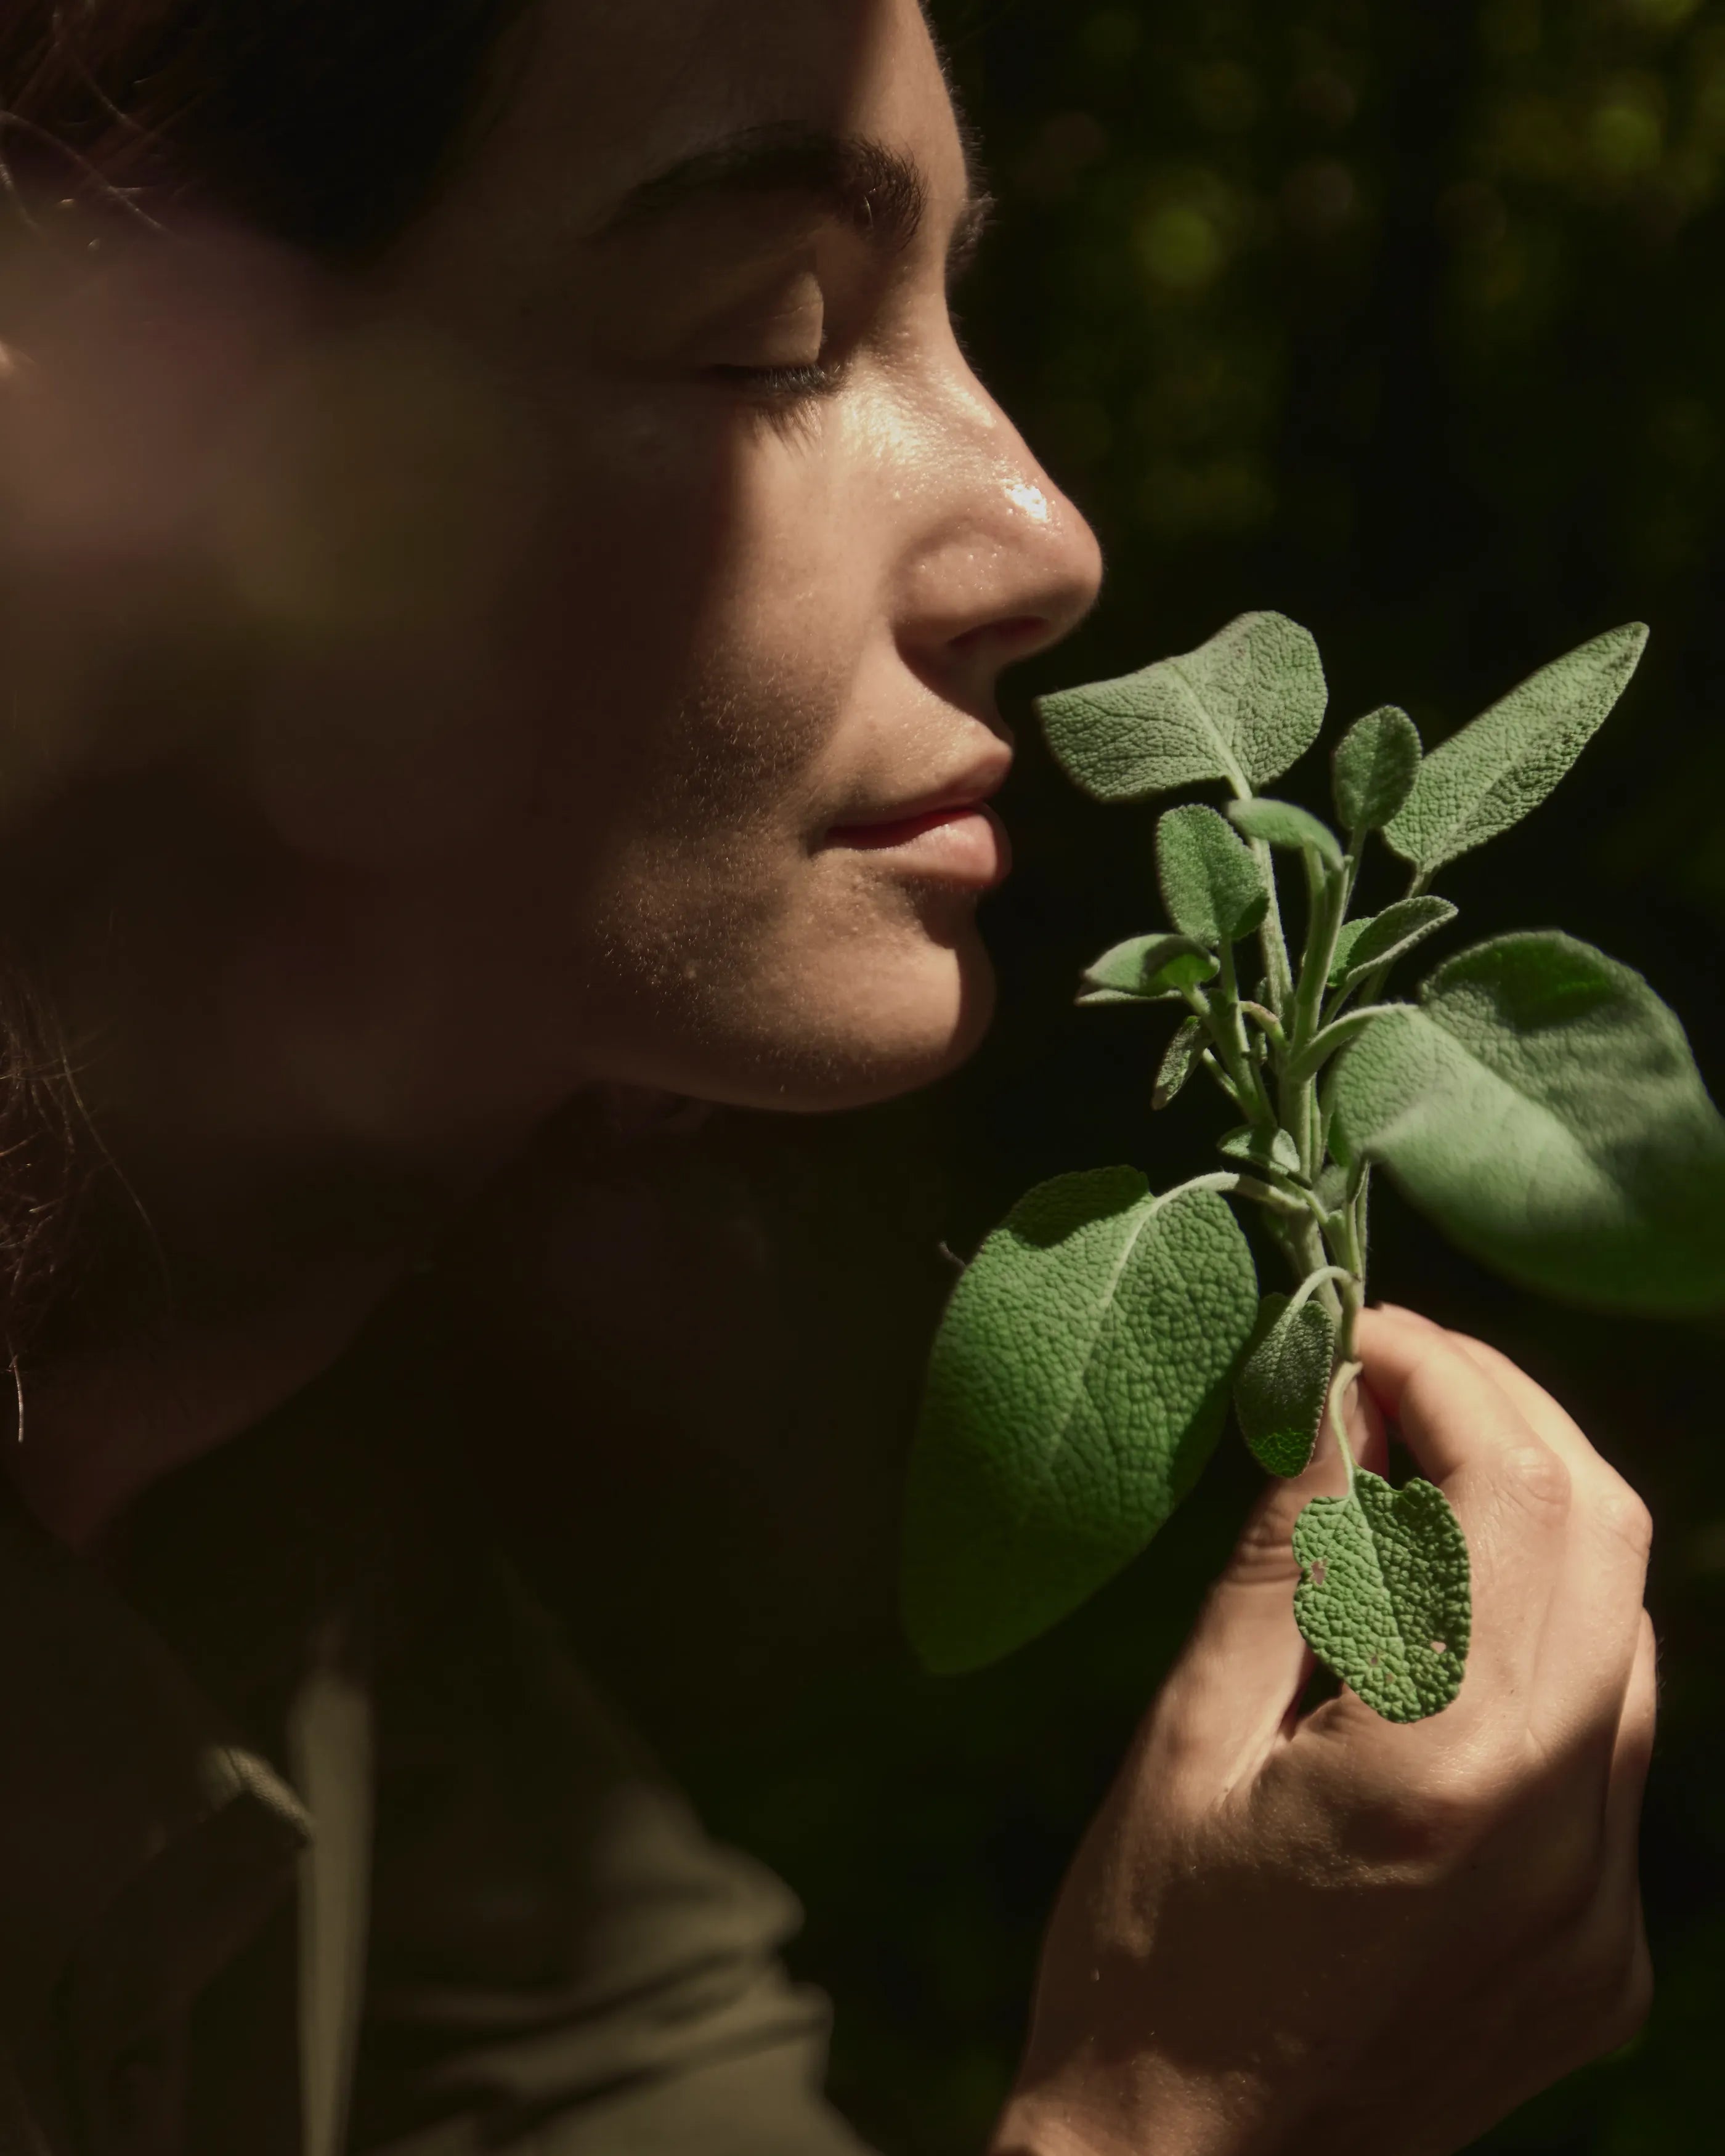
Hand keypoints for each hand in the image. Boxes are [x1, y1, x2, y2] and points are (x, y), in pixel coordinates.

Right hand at [992, 1305, 1655, 2155]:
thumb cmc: (1146, 1958)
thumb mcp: (1189, 1737)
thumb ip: (1288, 1560)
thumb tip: (1331, 1399)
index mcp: (1452, 1773)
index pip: (1523, 1494)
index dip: (1448, 1376)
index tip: (1358, 1332)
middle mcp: (1568, 1836)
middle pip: (1606, 1541)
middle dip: (1506, 1419)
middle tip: (1387, 1375)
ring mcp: (1604, 1907)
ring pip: (1622, 1636)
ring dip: (1529, 1523)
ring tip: (1400, 1481)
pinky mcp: (1603, 1953)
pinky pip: (1606, 1744)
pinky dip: (1533, 1644)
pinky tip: (1427, 1637)